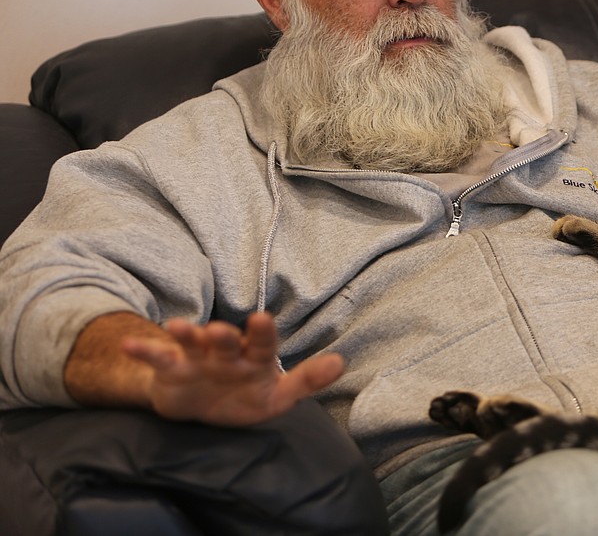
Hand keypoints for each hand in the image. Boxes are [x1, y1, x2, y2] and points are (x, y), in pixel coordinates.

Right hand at [122, 312, 344, 425]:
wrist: (200, 404)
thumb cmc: (244, 395)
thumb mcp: (276, 396)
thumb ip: (305, 381)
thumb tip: (340, 363)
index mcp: (255, 357)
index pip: (263, 344)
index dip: (263, 334)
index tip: (261, 319)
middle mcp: (227, 352)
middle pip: (226, 342)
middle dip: (223, 336)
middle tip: (221, 329)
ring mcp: (198, 358)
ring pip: (192, 343)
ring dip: (186, 334)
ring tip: (178, 327)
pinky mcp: (172, 369)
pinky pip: (158, 357)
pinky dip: (145, 350)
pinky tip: (133, 343)